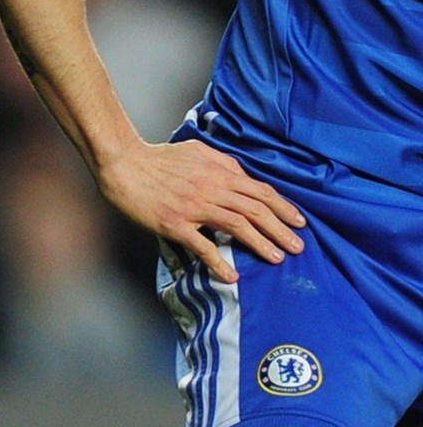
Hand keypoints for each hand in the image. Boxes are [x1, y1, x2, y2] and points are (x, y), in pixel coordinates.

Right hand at [98, 137, 305, 283]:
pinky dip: (219, 263)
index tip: (300, 222)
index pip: (260, 191)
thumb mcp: (197, 150)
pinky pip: (202, 246)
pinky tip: (232, 276)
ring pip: (237, 226)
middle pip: (255, 209)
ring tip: (277, 258)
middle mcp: (211, 188)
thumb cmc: (159, 157)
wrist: (125, 165)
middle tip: (299, 246)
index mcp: (218, 172)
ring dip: (261, 244)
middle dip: (281, 229)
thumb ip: (222, 162)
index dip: (283, 207)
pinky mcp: (175, 224)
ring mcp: (194, 207)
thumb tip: (242, 174)